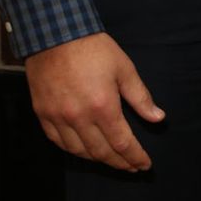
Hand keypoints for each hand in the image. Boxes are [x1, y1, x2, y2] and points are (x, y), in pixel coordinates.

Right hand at [25, 32, 163, 171]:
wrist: (54, 33)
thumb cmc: (93, 48)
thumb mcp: (124, 69)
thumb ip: (141, 97)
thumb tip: (158, 118)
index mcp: (103, 106)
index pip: (123, 144)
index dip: (135, 158)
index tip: (145, 165)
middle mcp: (79, 117)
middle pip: (101, 152)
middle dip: (120, 163)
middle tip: (132, 167)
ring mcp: (58, 117)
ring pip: (79, 151)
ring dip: (97, 159)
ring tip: (112, 160)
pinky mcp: (43, 113)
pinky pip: (58, 141)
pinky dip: (73, 150)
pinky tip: (84, 150)